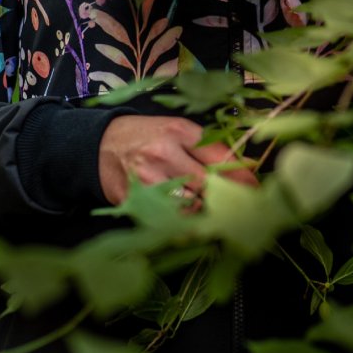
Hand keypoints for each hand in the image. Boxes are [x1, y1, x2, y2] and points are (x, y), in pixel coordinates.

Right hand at [98, 114, 257, 206]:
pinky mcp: (136, 202)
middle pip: (209, 184)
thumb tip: (245, 168)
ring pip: (191, 206)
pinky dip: (184, 222)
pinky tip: (190, 220)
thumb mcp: (177, 130)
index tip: (255, 188)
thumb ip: (207, 147)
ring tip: (213, 211)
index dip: (241, 176)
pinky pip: (170, 219)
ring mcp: (148, 180)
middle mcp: (163, 154)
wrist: (97, 146)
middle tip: (244, 207)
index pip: (219, 156)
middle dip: (229, 197)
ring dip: (205, 211)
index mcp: (178, 132)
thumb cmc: (145, 137)